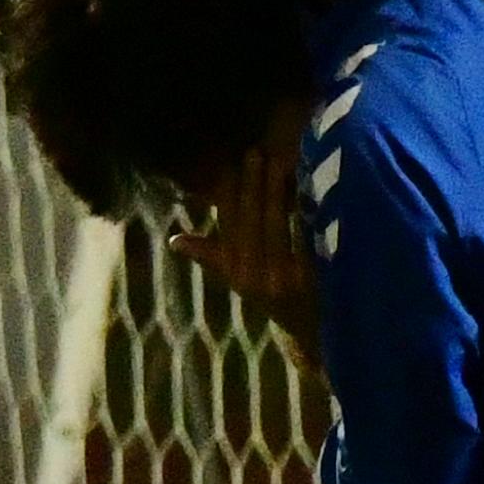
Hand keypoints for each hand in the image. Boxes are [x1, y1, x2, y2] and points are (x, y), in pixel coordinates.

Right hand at [165, 136, 314, 332]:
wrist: (309, 331)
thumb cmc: (273, 298)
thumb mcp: (238, 280)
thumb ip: (211, 257)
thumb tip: (174, 241)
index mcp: (235, 271)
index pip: (229, 224)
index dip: (228, 193)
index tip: (229, 163)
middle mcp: (254, 275)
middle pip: (250, 221)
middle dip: (251, 184)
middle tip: (254, 152)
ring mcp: (282, 278)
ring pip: (275, 226)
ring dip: (275, 192)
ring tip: (277, 162)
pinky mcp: (309, 279)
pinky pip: (304, 238)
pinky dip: (304, 213)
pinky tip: (307, 190)